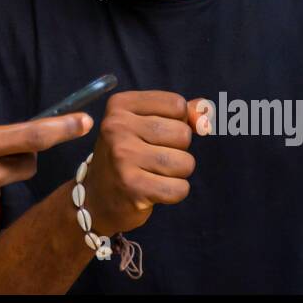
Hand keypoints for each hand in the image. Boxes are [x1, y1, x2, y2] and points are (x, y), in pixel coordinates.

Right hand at [82, 91, 205, 235]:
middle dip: (179, 149)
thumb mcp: (146, 123)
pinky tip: (156, 190)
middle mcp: (117, 126)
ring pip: (185, 162)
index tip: (158, 133)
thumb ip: (183, 113)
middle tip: (154, 156)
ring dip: (178, 172)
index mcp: (120, 104)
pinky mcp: (131, 186)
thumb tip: (206, 120)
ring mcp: (122, 156)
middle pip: (182, 133)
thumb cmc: (129, 154)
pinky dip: (175, 192)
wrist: (97, 197)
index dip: (178, 121)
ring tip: (156, 173)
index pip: (176, 104)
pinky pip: (178, 189)